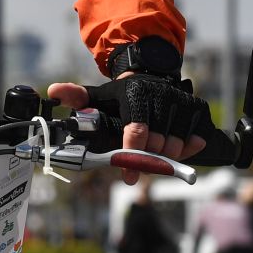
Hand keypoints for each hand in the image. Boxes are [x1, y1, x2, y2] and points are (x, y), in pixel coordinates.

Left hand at [47, 74, 208, 185]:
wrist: (150, 77)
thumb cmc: (121, 95)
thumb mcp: (98, 95)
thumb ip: (77, 97)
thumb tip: (54, 92)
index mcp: (135, 92)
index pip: (136, 129)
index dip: (132, 154)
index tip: (128, 175)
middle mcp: (161, 94)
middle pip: (158, 142)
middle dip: (146, 159)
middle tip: (137, 166)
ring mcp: (181, 101)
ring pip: (178, 144)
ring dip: (165, 157)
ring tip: (151, 156)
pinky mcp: (198, 108)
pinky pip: (196, 139)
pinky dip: (186, 150)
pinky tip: (173, 150)